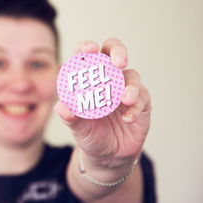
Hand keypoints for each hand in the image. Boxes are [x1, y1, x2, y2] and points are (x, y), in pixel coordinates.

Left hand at [55, 38, 150, 166]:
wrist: (109, 155)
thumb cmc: (90, 134)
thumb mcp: (78, 127)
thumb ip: (70, 117)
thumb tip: (60, 107)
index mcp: (88, 78)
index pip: (86, 55)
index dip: (87, 47)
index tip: (89, 49)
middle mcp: (108, 78)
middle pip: (114, 52)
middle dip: (118, 51)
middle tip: (118, 62)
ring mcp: (125, 88)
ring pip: (132, 75)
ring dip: (130, 85)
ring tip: (125, 99)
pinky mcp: (141, 102)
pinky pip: (142, 98)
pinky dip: (135, 107)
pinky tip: (128, 118)